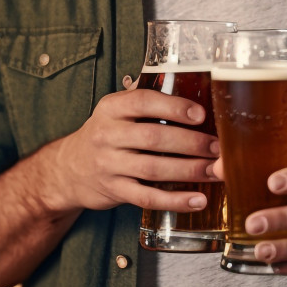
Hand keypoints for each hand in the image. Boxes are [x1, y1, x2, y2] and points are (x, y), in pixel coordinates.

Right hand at [41, 88, 219, 214]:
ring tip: (215, 171)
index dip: (174, 107)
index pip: (143, 102)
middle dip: (191, 143)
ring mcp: (109, 165)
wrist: (68, 169)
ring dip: (189, 171)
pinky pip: (148, 198)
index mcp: (111, 108)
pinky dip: (175, 200)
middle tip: (218, 148)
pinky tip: (198, 200)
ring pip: (154, 170)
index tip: (201, 114)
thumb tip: (192, 86)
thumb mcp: (115, 110)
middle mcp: (107, 135)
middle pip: (154, 138)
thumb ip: (144, 100)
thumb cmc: (105, 133)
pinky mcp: (115, 191)